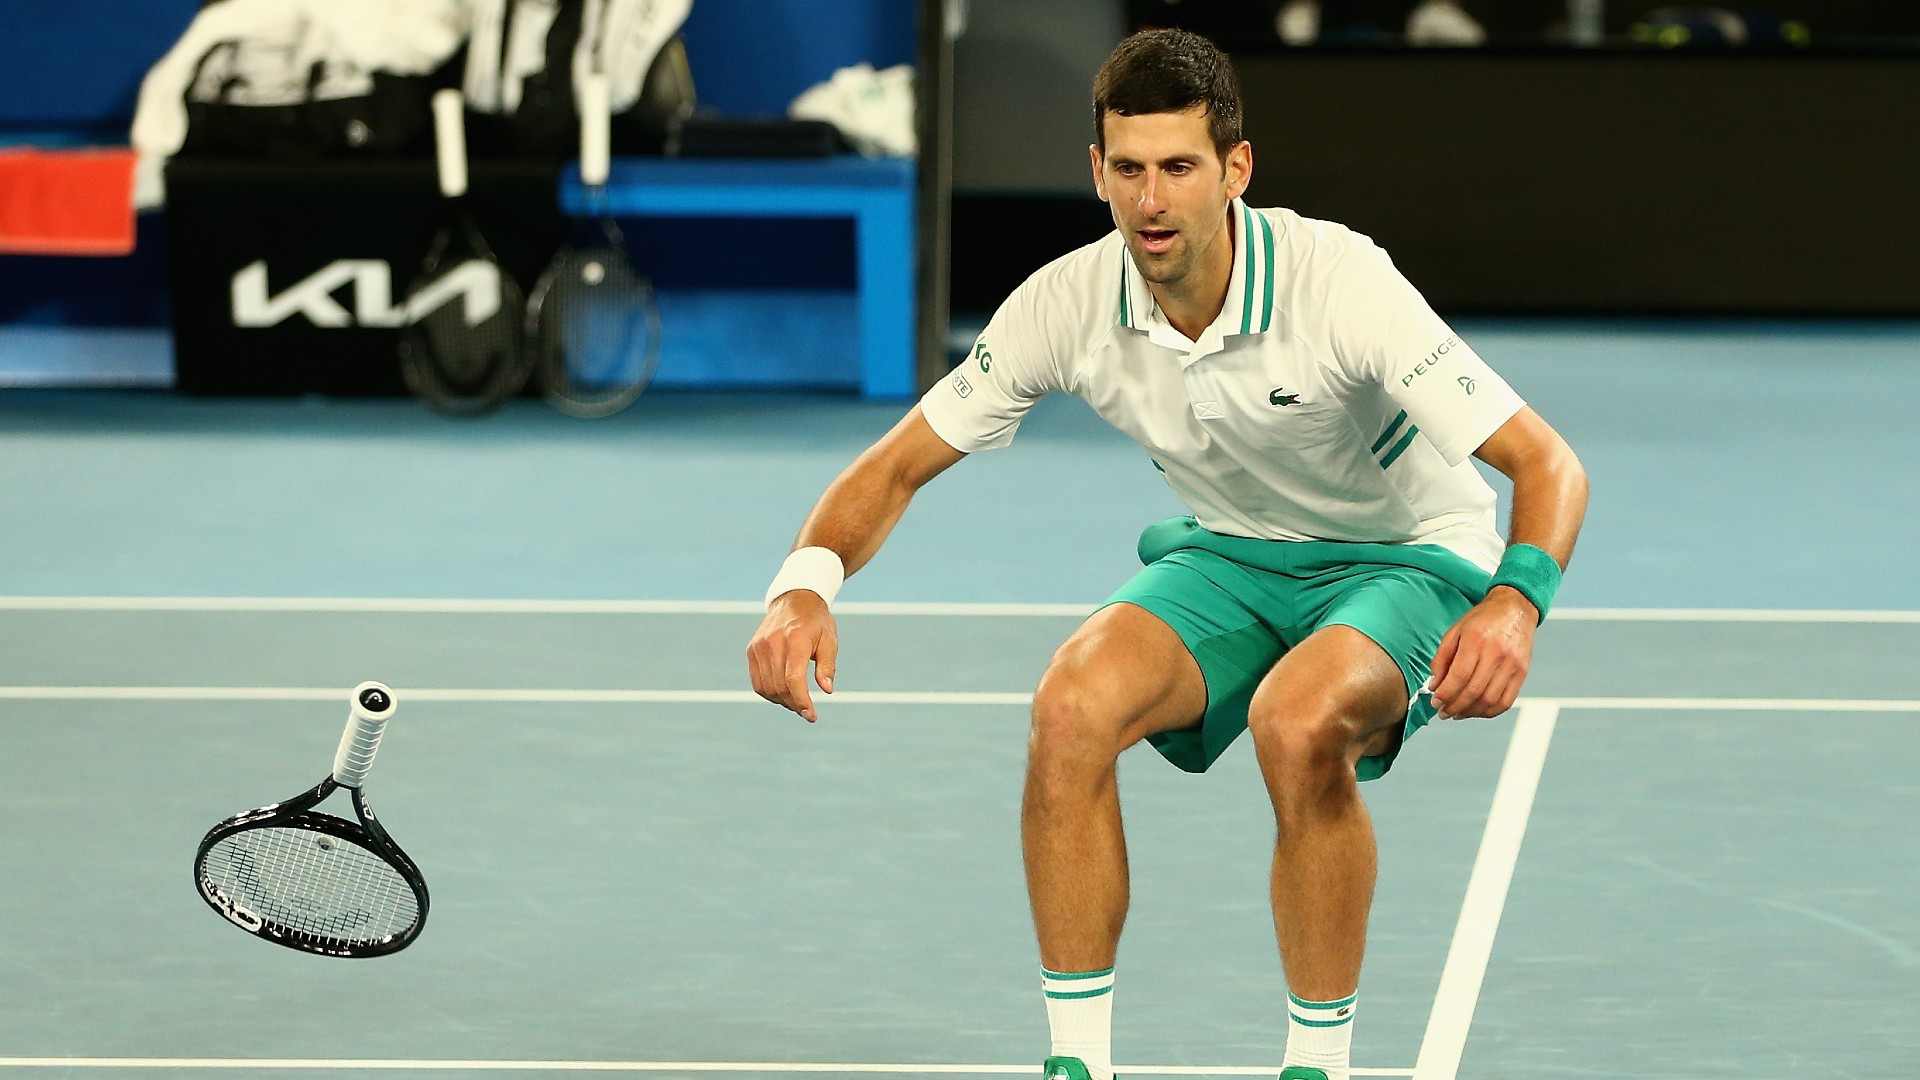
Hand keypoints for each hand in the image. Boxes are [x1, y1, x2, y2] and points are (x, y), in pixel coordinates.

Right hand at [746, 589, 838, 722]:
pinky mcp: (752, 650)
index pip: (794, 679)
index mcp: (795, 639)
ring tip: (796, 702)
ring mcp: (759, 647)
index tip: (811, 716)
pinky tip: (783, 694)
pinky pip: (757, 682)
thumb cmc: (816, 622)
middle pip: (780, 687)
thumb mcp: (830, 640)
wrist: (794, 598)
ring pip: (766, 688)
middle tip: (807, 711)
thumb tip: (827, 690)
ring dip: (782, 701)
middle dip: (794, 704)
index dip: (802, 701)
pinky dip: (769, 693)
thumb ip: (828, 666)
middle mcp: (773, 643)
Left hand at [1426, 586, 1535, 720]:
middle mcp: (1496, 653)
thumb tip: (1435, 686)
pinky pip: (1506, 701)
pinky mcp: (1522, 672)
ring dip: (1470, 712)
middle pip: (1474, 691)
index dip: (1445, 694)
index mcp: (1476, 639)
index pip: (1459, 676)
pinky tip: (1476, 711)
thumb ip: (1441, 659)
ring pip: (1490, 699)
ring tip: (1457, 713)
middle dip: (1454, 707)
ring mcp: (1512, 664)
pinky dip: (1490, 711)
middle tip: (1443, 712)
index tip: (1435, 702)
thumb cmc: (1483, 620)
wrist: (1515, 609)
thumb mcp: (1455, 631)